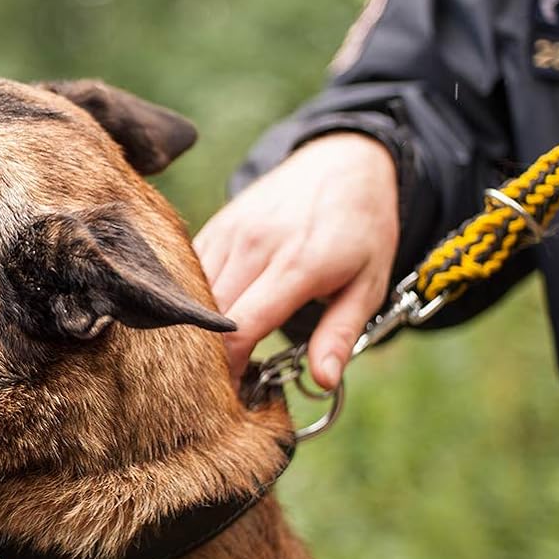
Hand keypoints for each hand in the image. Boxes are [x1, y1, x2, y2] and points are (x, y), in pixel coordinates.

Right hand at [194, 132, 398, 388]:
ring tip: (214, 356)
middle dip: (209, 356)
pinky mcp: (217, 225)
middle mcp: (256, 246)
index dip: (230, 369)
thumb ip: (340, 334)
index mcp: (298, 265)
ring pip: (191, 294)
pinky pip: (190, 271)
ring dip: (197, 329)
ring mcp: (231, 232)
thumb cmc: (362, 230)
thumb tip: (323, 380)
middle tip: (223, 384)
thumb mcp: (369, 285)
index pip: (241, 328)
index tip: (234, 396)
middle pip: (208, 316)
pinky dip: (192, 300)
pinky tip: (208, 319)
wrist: (343, 162)